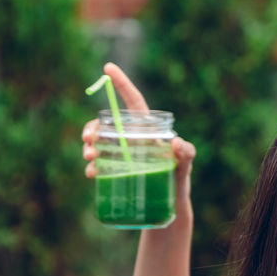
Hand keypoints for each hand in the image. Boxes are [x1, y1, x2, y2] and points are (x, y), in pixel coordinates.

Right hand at [81, 62, 195, 204]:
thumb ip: (187, 154)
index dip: (122, 84)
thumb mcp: (185, 166)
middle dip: (92, 128)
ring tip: (89, 158)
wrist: (170, 208)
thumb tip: (177, 143)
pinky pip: (98, 164)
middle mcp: (132, 139)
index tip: (108, 67)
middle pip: (108, 125)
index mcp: (148, 130)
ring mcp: (122, 155)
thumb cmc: (179, 181)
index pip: (133, 102)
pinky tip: (91, 173)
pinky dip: (92, 167)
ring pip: (99, 143)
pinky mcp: (115, 171)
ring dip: (89, 146)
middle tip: (89, 140)